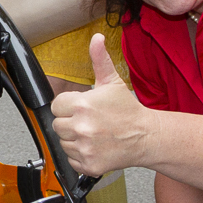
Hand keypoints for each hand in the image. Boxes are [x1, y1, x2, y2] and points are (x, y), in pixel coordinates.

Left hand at [50, 35, 145, 177]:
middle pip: (57, 125)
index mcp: (83, 105)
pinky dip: (80, 155)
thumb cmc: (128, 110)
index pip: (56, 105)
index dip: (68, 106)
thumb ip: (99, 59)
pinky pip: (71, 159)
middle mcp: (81, 127)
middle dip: (70, 122)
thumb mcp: (112, 82)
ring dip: (74, 139)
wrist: (146, 136)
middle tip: (89, 121)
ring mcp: (85, 147)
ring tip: (93, 134)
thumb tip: (97, 38)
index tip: (82, 108)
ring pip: (63, 142)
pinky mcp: (89, 164)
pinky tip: (95, 146)